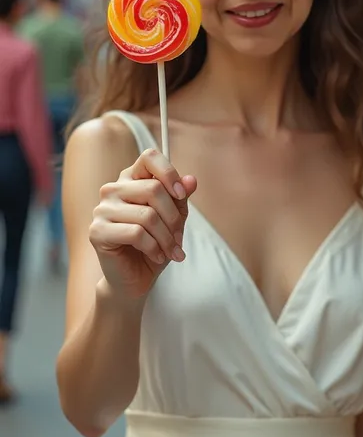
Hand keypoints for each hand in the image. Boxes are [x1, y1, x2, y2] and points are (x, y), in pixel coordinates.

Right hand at [89, 148, 196, 299]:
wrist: (134, 279)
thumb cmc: (154, 245)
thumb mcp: (173, 219)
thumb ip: (180, 198)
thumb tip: (192, 180)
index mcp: (131, 179)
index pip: (149, 157)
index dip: (169, 173)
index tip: (182, 194)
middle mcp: (113, 189)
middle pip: (153, 189)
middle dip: (173, 217)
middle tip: (179, 237)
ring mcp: (102, 209)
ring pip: (147, 215)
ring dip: (166, 237)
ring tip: (171, 250)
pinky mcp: (97, 231)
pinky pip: (136, 233)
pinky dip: (154, 247)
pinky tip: (157, 255)